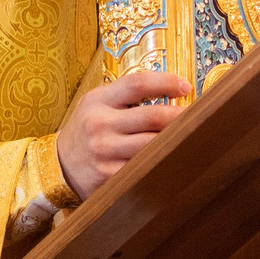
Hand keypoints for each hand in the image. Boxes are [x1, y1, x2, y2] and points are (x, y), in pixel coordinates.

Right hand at [57, 70, 191, 199]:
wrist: (58, 165)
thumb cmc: (88, 129)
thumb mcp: (97, 104)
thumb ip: (126, 96)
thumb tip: (173, 89)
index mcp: (98, 101)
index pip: (137, 84)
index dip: (166, 82)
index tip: (186, 86)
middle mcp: (100, 125)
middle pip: (152, 117)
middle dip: (181, 115)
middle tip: (201, 115)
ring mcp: (104, 153)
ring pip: (152, 145)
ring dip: (177, 140)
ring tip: (194, 135)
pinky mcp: (109, 177)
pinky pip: (144, 168)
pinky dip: (163, 162)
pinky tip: (176, 158)